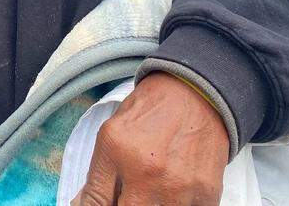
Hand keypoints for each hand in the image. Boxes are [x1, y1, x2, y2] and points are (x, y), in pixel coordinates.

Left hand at [73, 71, 228, 205]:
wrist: (195, 94)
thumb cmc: (151, 112)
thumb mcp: (112, 134)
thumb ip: (97, 174)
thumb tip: (83, 205)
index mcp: (116, 151)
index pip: (95, 203)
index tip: (104, 203)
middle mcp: (146, 171)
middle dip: (125, 204)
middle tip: (130, 193)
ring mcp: (178, 187)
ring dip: (152, 204)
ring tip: (154, 187)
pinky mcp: (205, 195)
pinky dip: (177, 204)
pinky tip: (175, 189)